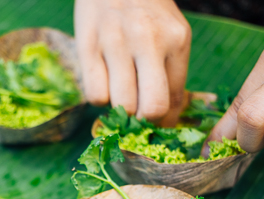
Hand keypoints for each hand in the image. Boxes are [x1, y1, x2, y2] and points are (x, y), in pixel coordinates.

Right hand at [74, 0, 190, 125]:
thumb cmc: (148, 11)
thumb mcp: (172, 34)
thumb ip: (172, 74)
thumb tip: (164, 120)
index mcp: (175, 40)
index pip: (174, 99)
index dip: (165, 120)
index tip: (156, 122)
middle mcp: (147, 41)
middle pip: (150, 108)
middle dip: (144, 119)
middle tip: (138, 111)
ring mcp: (115, 42)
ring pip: (121, 104)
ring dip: (120, 108)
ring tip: (120, 91)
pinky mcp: (87, 45)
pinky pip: (94, 95)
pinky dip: (99, 97)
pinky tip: (103, 80)